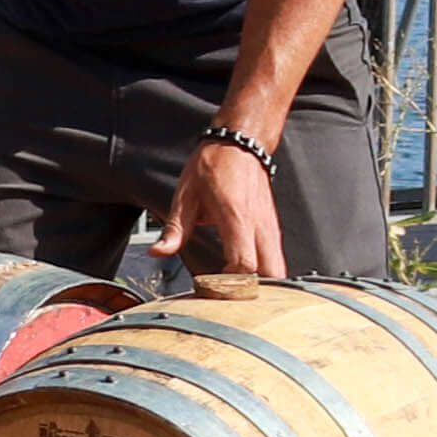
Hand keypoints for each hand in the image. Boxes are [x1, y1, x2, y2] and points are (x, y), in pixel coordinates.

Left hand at [151, 131, 288, 279]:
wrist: (240, 144)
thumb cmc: (213, 166)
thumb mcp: (185, 197)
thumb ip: (174, 230)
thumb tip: (158, 252)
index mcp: (236, 217)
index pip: (244, 264)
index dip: (230, 283)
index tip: (212, 286)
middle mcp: (260, 226)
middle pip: (270, 274)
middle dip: (251, 291)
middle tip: (226, 292)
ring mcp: (271, 228)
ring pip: (278, 269)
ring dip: (260, 284)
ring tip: (234, 286)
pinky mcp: (274, 229)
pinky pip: (276, 259)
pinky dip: (265, 274)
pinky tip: (244, 275)